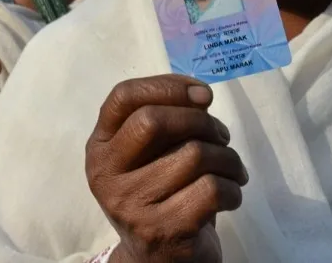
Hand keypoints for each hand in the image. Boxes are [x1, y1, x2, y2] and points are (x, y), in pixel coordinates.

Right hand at [86, 75, 246, 262]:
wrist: (159, 261)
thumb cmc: (161, 195)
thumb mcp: (149, 156)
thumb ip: (165, 122)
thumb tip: (200, 96)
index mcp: (99, 148)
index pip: (123, 97)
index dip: (167, 86)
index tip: (202, 95)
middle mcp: (105, 175)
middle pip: (154, 122)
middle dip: (201, 122)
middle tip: (221, 136)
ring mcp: (131, 206)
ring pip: (193, 155)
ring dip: (227, 158)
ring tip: (232, 170)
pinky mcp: (162, 231)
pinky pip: (211, 190)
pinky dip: (233, 188)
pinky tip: (230, 195)